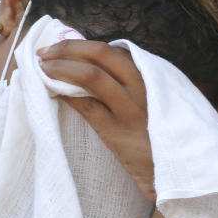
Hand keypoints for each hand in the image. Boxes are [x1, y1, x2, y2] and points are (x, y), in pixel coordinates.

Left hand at [39, 41, 154, 200]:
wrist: (174, 173)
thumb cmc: (165, 138)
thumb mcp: (161, 103)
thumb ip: (140, 84)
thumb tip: (99, 70)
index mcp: (154, 76)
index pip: (116, 50)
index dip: (86, 45)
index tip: (66, 45)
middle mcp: (143, 86)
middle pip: (101, 54)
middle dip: (69, 47)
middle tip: (46, 51)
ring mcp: (129, 108)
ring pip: (90, 75)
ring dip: (61, 67)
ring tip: (43, 67)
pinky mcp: (116, 131)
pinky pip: (85, 105)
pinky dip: (66, 94)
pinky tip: (53, 91)